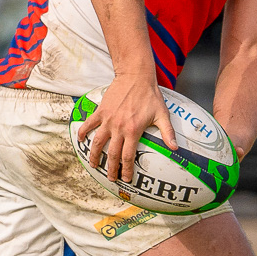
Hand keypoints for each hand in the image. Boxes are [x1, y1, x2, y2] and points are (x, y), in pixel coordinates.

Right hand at [76, 71, 176, 187]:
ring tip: (94, 165)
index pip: (128, 156)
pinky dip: (83, 133)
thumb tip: (175, 148)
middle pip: (112, 154)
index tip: (126, 179)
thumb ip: (167, 132)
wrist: (135, 76)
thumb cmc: (151, 95)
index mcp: (133, 131)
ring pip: (97, 143)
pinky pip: (89, 124)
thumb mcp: (162, 114)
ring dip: (94, 156)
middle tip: (111, 178)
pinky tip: (81, 140)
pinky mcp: (101, 111)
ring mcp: (108, 120)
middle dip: (111, 169)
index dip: (126, 170)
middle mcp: (119, 128)